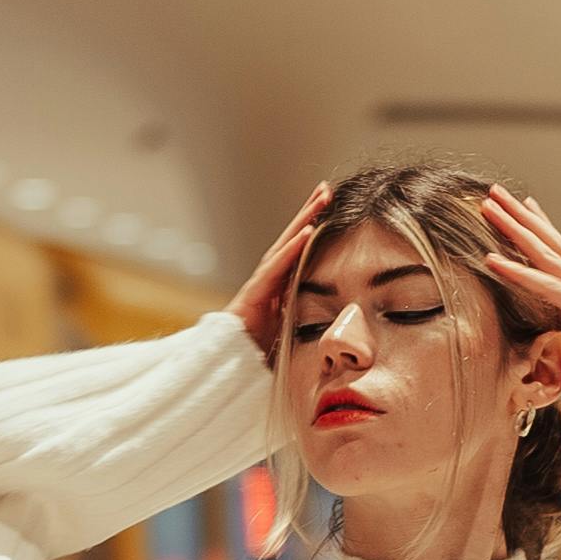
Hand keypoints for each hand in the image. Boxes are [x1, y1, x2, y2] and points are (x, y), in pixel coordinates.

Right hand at [228, 180, 332, 364]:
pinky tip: (308, 230)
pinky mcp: (253, 293)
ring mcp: (259, 284)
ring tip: (321, 200)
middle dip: (309, 213)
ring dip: (304, 220)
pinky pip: (275, 267)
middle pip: (291, 240)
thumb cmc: (256, 356)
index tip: (329, 209)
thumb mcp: (289, 335)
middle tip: (326, 189)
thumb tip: (334, 325)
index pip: (298, 253)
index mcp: (278, 288)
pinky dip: (292, 248)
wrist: (227, 370)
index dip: (312, 230)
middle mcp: (268, 280)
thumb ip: (304, 322)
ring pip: (284, 246)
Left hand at [475, 184, 560, 435]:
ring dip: (518, 230)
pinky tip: (493, 259)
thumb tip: (553, 362)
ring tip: (490, 205)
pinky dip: (520, 273)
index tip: (518, 214)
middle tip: (494, 194)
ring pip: (549, 257)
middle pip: (551, 250)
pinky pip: (551, 289)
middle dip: (521, 220)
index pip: (557, 267)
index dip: (537, 240)